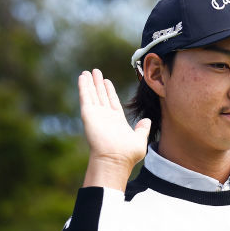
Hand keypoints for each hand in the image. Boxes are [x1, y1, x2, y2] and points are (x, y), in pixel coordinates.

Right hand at [79, 69, 150, 190]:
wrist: (115, 159)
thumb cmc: (128, 154)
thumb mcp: (140, 139)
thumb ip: (142, 129)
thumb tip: (147, 120)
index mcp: (117, 120)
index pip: (112, 101)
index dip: (109, 91)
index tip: (106, 81)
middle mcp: (105, 116)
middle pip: (101, 95)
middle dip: (98, 84)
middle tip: (95, 71)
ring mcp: (96, 114)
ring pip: (92, 94)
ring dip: (90, 83)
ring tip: (88, 72)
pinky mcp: (88, 114)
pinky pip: (85, 97)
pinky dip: (83, 86)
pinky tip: (82, 77)